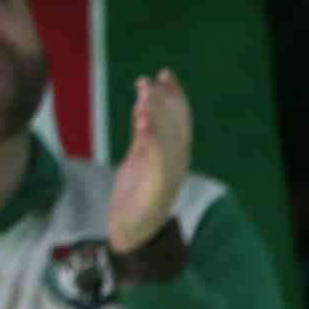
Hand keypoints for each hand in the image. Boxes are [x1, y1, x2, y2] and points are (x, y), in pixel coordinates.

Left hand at [109, 70, 192, 252]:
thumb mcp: (137, 160)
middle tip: (152, 78)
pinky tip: (143, 120)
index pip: (177, 119)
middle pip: (175, 124)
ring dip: (158, 113)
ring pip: (168, 138)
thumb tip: (143, 109)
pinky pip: (157, 158)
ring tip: (146, 92)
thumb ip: (143, 137)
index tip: (164, 74)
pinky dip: (152, 137)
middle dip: (165, 99)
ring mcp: (169, 175)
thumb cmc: (135, 198)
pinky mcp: (158, 187)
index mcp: (172, 156)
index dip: (173, 96)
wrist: (132, 234)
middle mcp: (176, 162)